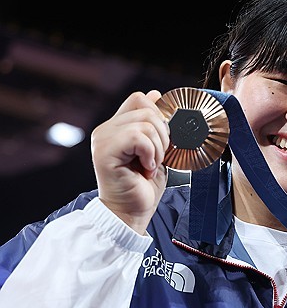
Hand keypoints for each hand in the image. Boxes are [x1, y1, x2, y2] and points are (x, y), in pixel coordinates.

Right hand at [91, 90, 169, 233]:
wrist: (132, 213)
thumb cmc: (143, 186)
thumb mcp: (156, 149)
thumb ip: (153, 124)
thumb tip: (156, 94)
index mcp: (117, 127)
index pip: (140, 99)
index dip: (159, 114)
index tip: (163, 140)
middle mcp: (105, 130)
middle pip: (146, 108)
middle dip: (162, 135)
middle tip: (157, 158)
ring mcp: (102, 140)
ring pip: (145, 123)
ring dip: (157, 148)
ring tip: (150, 165)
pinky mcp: (104, 152)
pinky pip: (137, 137)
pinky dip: (150, 153)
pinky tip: (145, 168)